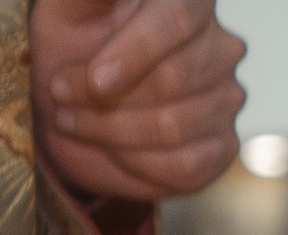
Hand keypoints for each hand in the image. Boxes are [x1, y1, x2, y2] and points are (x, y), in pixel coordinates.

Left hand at [31, 0, 246, 199]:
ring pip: (174, 127)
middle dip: (105, 99)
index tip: (93, 81)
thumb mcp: (67, 7)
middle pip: (172, 80)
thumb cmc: (73, 43)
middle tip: (60, 94)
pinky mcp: (223, 145)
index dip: (134, 53)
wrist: (80, 102)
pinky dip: (135, 163)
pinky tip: (110, 149)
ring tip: (73, 121)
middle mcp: (220, 47)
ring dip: (110, 131)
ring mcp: (227, 98)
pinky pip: (185, 166)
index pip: (177, 19)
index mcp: (188, 1)